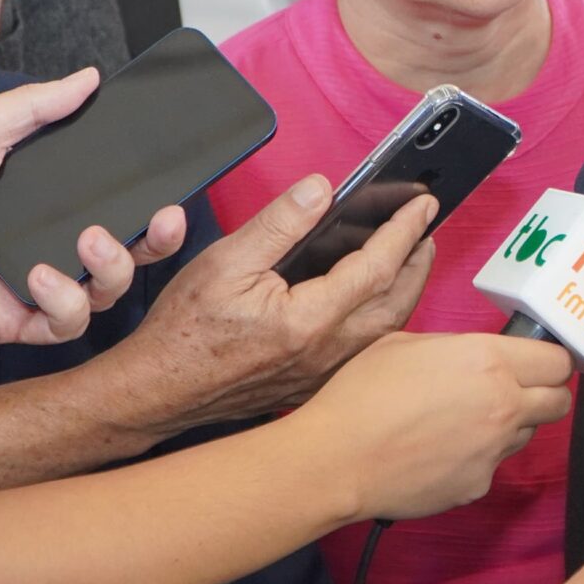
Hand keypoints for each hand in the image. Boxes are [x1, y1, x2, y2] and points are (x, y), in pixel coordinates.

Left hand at [0, 71, 189, 347]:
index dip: (149, 212)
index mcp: (43, 206)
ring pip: (103, 295)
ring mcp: (31, 287)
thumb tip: (88, 79)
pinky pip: (62, 325)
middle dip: (155, 243)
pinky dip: (64, 302)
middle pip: (125, 257)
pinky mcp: (11, 321)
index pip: (115, 211)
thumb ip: (38, 106)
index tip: (169, 199)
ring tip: (90, 241)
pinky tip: (41, 276)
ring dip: (113, 270)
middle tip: (161, 220)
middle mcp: (45, 247)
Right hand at [105, 176, 436, 432]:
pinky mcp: (314, 383)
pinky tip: (373, 299)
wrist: (157, 392)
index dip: (404, 231)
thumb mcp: (225, 262)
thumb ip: (279, 224)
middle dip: (418, 261)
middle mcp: (326, 352)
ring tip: (408, 257)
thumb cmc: (184, 332)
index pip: (376, 267)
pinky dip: (381, 316)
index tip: (422, 204)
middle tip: (426, 228)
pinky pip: (365, 347)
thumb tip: (320, 191)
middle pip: (397, 303)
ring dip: (404, 290)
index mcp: (308, 321)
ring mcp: (323, 373)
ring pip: (385, 329)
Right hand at [287, 331, 575, 522]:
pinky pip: (492, 465)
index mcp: (488, 361)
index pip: (559, 361)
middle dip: (544, 394)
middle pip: (559, 402)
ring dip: (508, 425)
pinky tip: (439, 452)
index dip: (550, 361)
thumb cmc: (362, 394)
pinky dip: (476, 458)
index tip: (537, 362)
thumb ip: (459, 349)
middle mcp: (503, 406)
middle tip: (515, 391)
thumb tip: (479, 359)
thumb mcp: (409, 344)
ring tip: (461, 422)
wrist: (337, 459)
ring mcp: (494, 451)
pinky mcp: (478, 485)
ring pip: (526, 434)